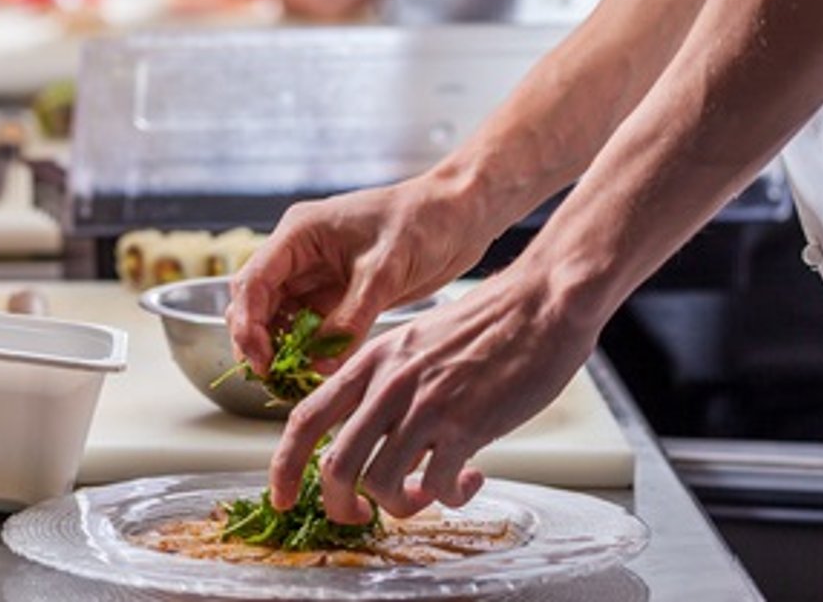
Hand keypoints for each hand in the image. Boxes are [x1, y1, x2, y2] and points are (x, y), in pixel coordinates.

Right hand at [227, 172, 500, 376]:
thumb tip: (321, 363)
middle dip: (256, 340)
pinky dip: (307, 349)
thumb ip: (350, 318)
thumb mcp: (384, 271)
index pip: (253, 281)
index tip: (260, 360)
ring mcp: (316, 275)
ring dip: (281, 348)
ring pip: (279, 318)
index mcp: (299, 234)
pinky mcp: (336, 294)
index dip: (247, 324)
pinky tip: (316, 370)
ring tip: (290, 380)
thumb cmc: (423, 222)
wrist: (459, 215)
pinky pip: (309, 326)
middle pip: (256, 302)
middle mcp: (299, 254)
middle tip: (271, 378)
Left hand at [269, 262, 602, 522]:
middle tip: (363, 517)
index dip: (284, 465)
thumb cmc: (485, 324)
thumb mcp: (414, 344)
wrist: (540, 304)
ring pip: (383, 484)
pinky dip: (450, 497)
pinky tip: (469, 479)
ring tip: (428, 494)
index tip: (282, 497)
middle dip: (341, 506)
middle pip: (335, 466)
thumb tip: (374, 435)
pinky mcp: (466, 426)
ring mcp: (425, 406)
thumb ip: (387, 384)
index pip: (305, 418)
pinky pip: (439, 486)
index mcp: (369, 362)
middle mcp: (388, 385)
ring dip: (403, 505)